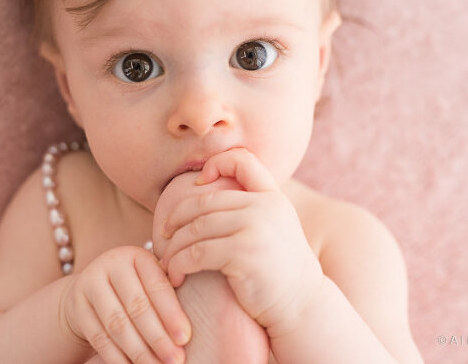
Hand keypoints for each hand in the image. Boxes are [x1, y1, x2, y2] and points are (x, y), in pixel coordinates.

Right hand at [60, 246, 190, 363]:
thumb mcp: (149, 280)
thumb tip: (190, 328)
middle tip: (175, 360)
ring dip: (139, 352)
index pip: (157, 286)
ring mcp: (90, 284)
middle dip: (158, 338)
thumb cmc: (134, 286)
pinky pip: (99, 337)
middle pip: (137, 307)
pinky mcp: (77, 306)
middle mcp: (111, 264)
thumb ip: (168, 293)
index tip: (185, 339)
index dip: (172, 314)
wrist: (90, 288)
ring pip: (117, 324)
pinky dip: (117, 357)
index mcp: (137, 256)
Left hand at [159, 148, 323, 331]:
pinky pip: (197, 253)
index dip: (215, 164)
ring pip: (196, 228)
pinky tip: (176, 276)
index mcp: (272, 196)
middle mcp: (265, 206)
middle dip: (177, 217)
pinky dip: (179, 264)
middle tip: (164, 234)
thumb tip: (209, 189)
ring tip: (167, 262)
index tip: (198, 184)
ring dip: (174, 247)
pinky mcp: (244, 254)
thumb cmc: (278, 271)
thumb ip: (251, 209)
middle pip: (205, 200)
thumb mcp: (273, 229)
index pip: (242, 160)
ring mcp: (256, 228)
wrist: (303, 306)